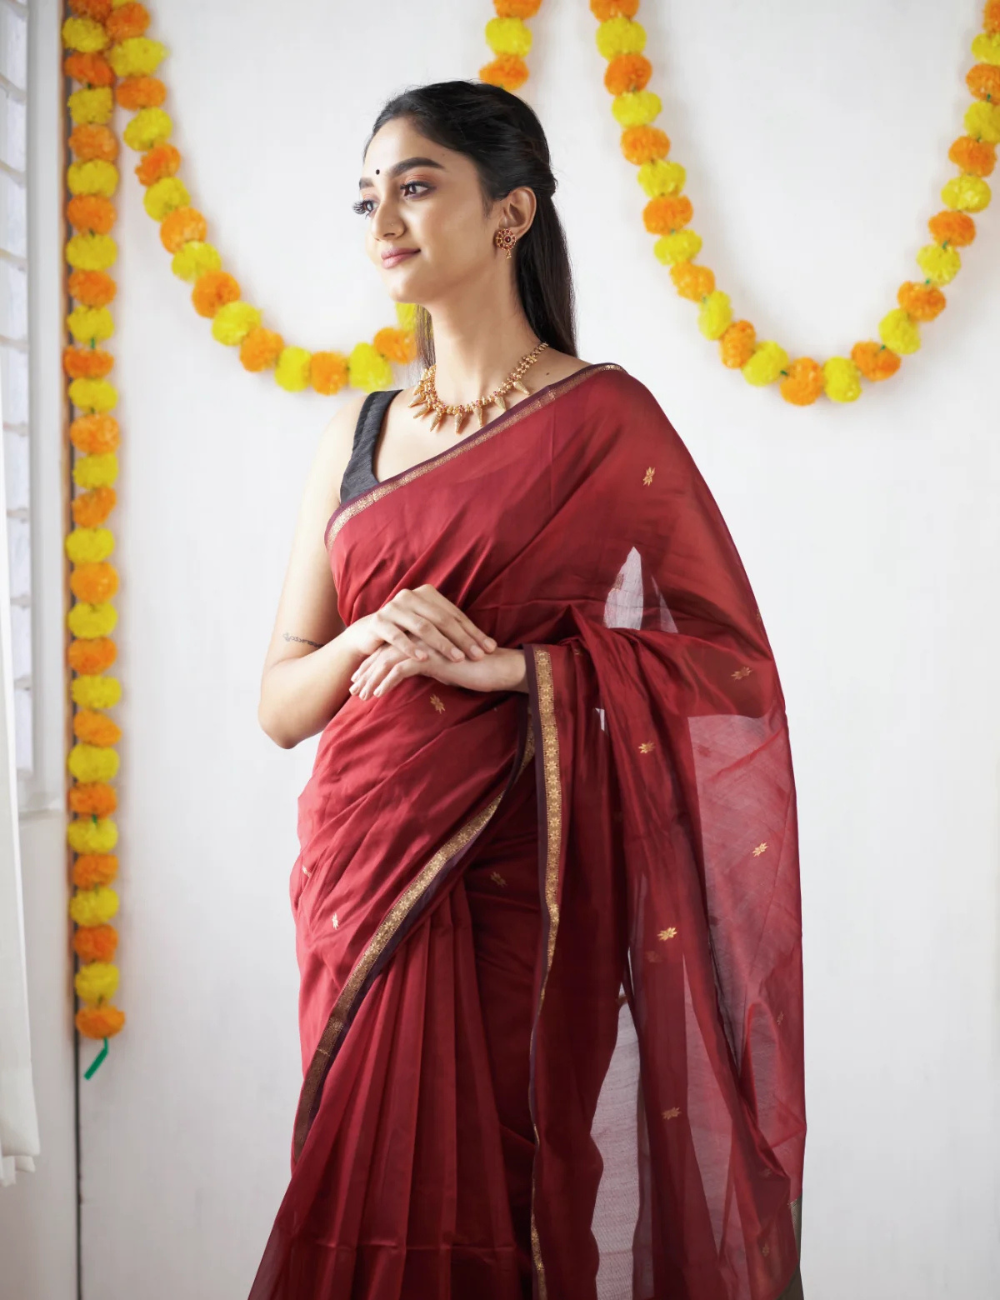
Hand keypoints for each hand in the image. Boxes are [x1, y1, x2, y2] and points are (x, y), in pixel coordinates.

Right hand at [344, 583, 496, 665]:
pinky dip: (411, 648)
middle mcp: (410, 596)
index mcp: (427, 594)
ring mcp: (393, 608)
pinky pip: (397, 636)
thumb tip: (487, 643)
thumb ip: (451, 630)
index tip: (489, 648)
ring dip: (442, 644)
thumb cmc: (407, 632)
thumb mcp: (429, 627)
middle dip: (462, 639)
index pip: (454, 614)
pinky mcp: (378, 622)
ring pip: (423, 627)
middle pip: (442, 620)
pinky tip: (424, 658)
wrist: (369, 634)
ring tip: (457, 659)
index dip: (473, 632)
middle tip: (478, 655)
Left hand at [349, 641, 525, 699]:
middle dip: (367, 672)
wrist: (498, 667)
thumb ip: (430, 666)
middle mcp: (421, 636)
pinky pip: (401, 670)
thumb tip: (415, 674)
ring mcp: (425, 645)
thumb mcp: (447, 667)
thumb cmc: (476, 669)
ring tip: (360, 695)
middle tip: (353, 689)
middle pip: (384, 652)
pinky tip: (377, 695)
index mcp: (423, 637)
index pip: (391, 648)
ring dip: (372, 679)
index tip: (361, 680)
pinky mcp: (431, 657)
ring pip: (388, 660)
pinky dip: (386, 682)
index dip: (374, 665)